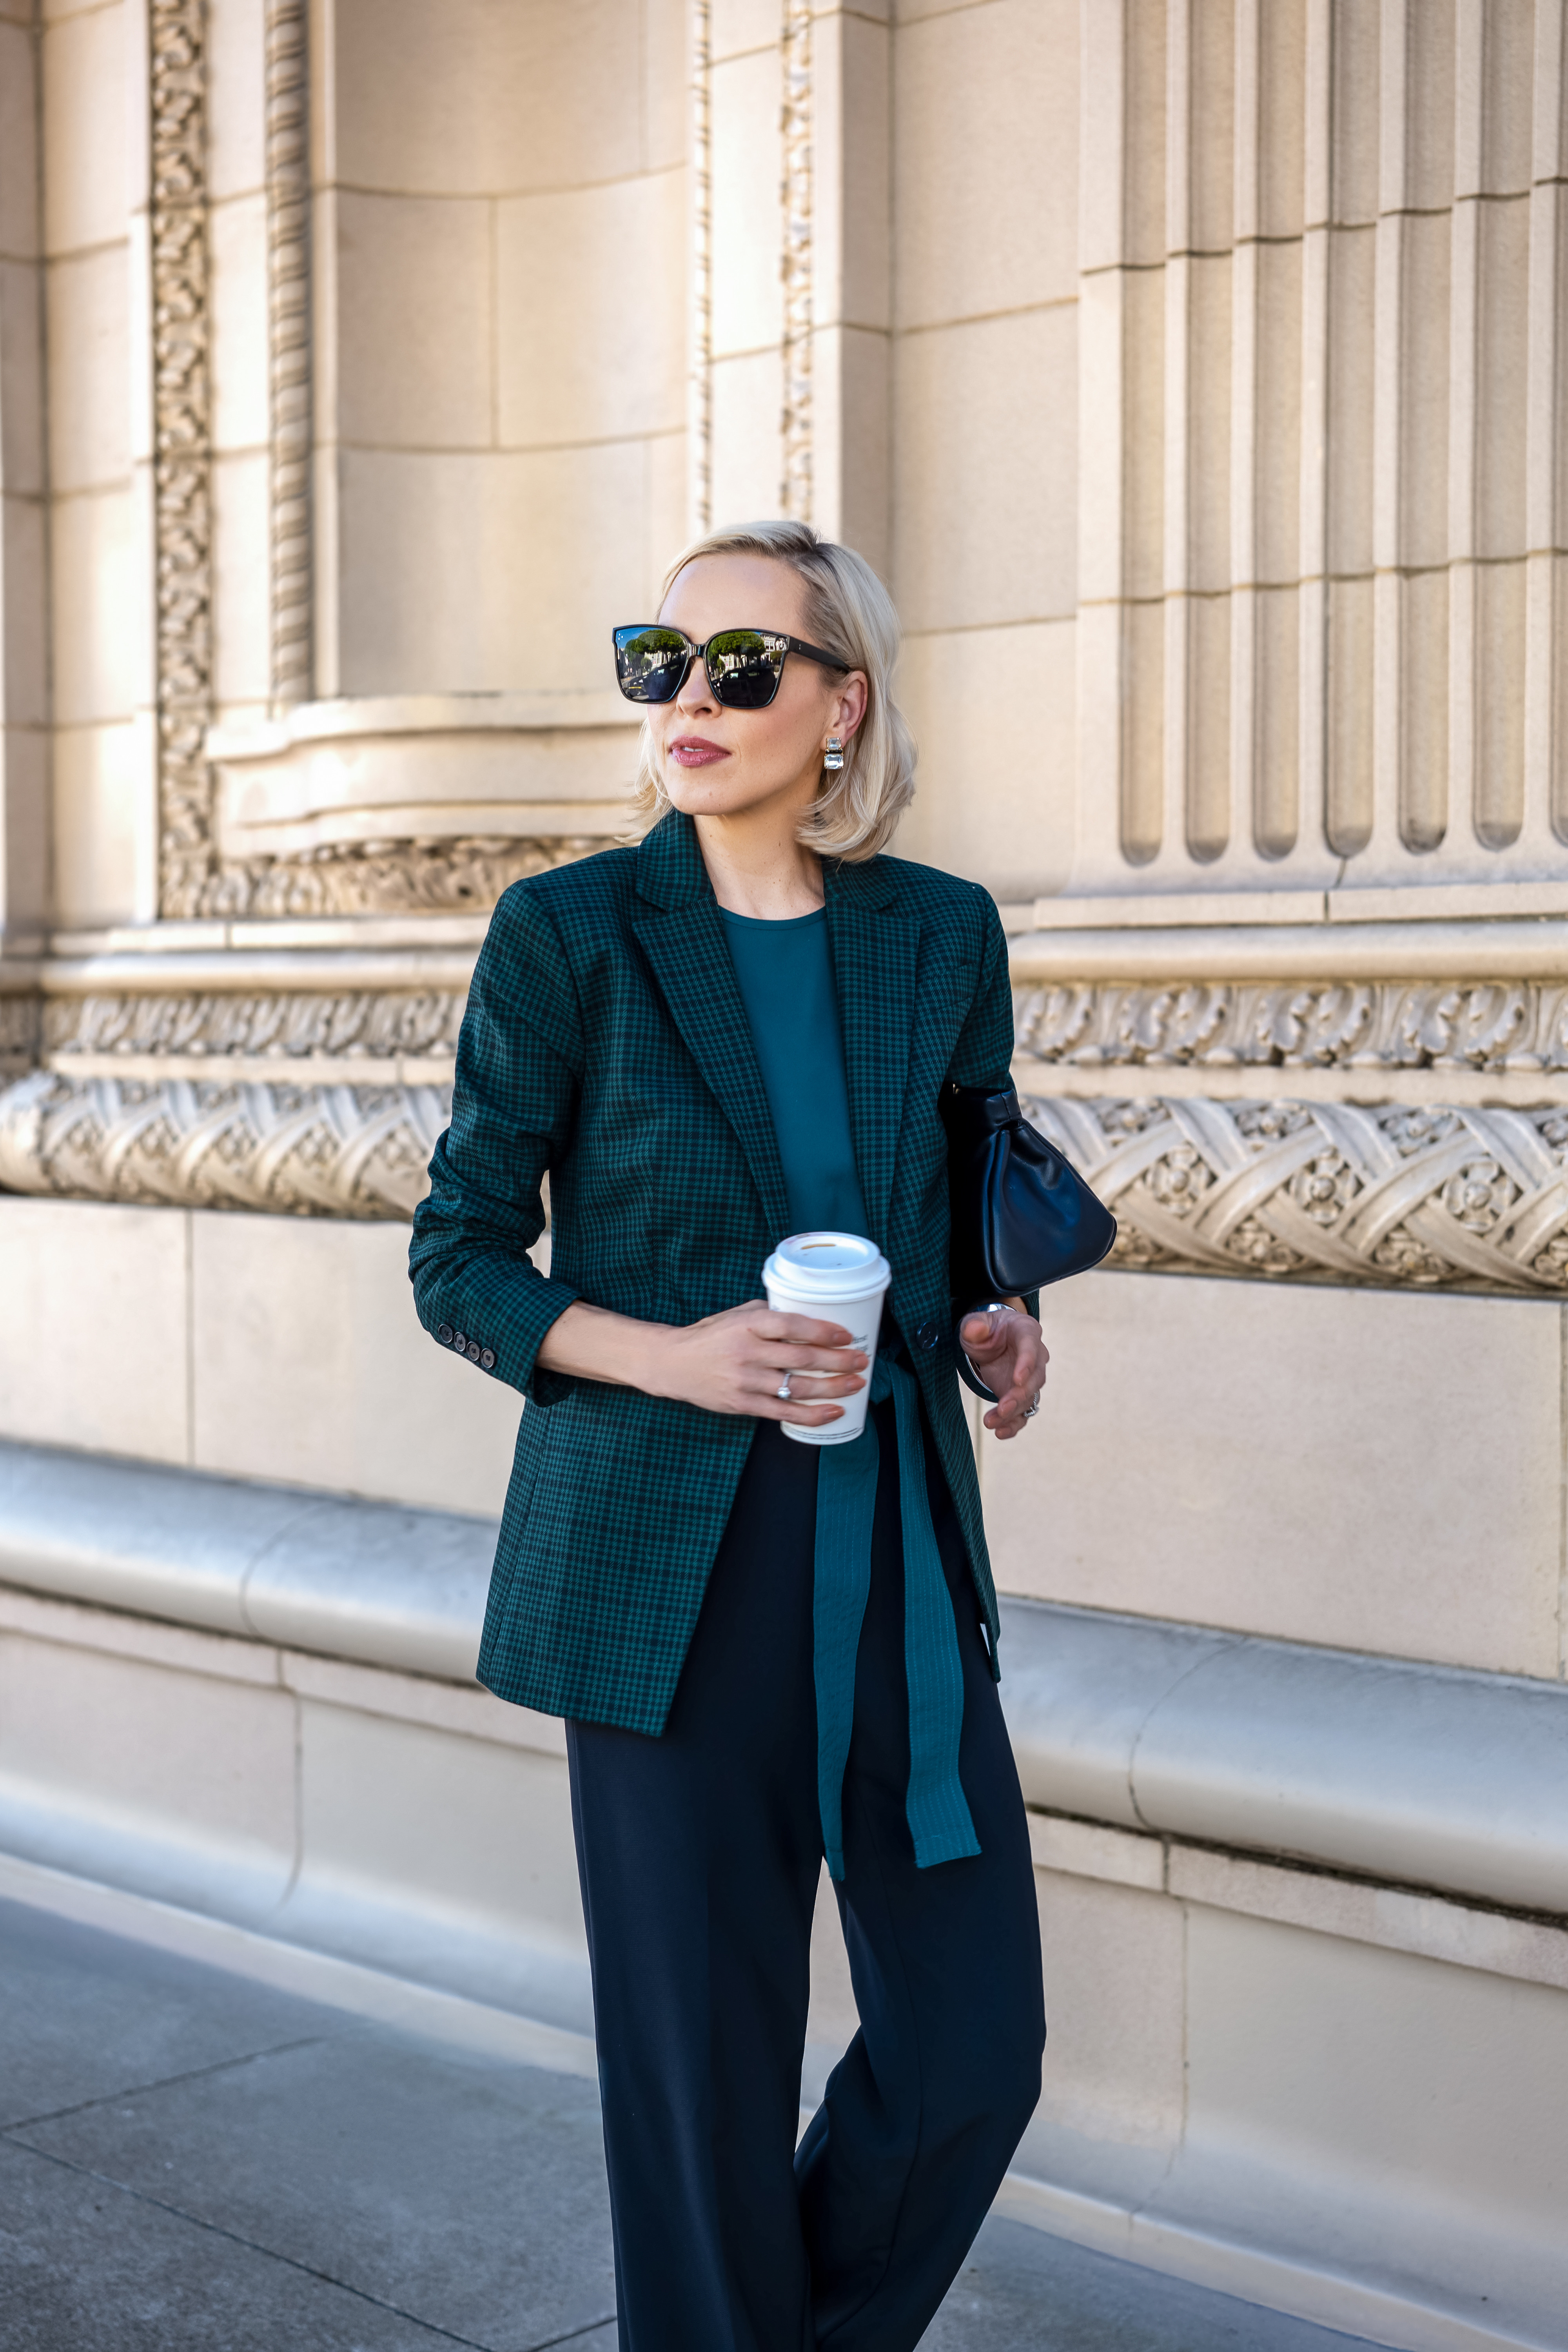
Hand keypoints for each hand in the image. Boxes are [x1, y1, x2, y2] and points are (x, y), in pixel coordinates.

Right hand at [647, 1301, 867, 1426]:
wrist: (673, 1363)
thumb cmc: (710, 1336)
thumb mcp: (737, 1314)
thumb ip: (769, 1314)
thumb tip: (808, 1316)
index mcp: (748, 1325)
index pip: (792, 1326)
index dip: (823, 1331)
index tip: (846, 1336)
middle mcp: (747, 1353)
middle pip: (802, 1358)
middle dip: (838, 1361)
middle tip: (861, 1361)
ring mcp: (745, 1381)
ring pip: (797, 1387)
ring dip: (832, 1388)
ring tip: (855, 1385)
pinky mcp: (742, 1404)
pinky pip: (783, 1412)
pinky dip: (811, 1414)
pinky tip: (833, 1411)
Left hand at [959, 1304, 1048, 1439]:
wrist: (992, 1341)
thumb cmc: (987, 1329)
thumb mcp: (975, 1323)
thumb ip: (974, 1325)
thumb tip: (974, 1329)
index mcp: (1026, 1331)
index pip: (1031, 1347)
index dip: (1026, 1363)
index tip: (1017, 1380)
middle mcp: (1036, 1356)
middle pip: (1034, 1378)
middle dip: (1019, 1395)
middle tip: (1003, 1408)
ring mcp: (1030, 1378)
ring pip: (1028, 1398)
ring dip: (1012, 1413)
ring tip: (991, 1422)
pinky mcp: (1021, 1395)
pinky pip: (1022, 1412)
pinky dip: (1013, 1424)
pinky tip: (1000, 1432)